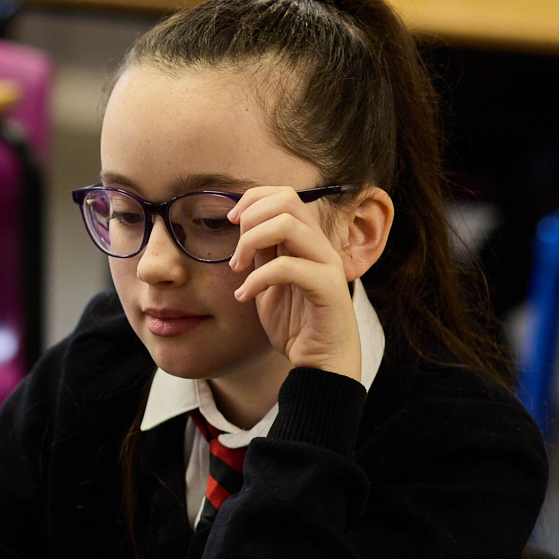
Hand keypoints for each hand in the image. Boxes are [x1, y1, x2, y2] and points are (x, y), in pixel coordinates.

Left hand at [228, 186, 360, 379]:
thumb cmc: (296, 324)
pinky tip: (244, 296)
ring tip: (237, 270)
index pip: (284, 195)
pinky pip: (288, 267)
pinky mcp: (328, 288)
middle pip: (287, 200)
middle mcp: (320, 246)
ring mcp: (327, 264)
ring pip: (288, 225)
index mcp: (307, 240)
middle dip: (250, 218)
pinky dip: (258, 278)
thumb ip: (262, 254)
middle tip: (236, 253)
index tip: (230, 222)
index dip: (252, 199)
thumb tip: (243, 228)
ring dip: (251, 242)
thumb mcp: (269, 282)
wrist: (320, 363)